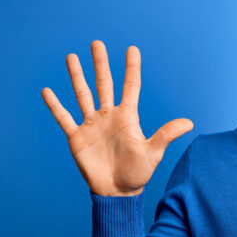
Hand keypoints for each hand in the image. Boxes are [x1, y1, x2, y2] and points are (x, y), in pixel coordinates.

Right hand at [41, 40, 192, 195]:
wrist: (117, 193)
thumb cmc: (137, 173)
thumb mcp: (153, 152)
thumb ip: (166, 135)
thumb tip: (189, 123)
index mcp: (128, 117)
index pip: (130, 87)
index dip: (131, 69)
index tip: (132, 49)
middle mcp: (109, 116)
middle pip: (104, 84)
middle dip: (100, 64)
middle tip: (97, 43)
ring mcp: (92, 125)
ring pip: (83, 95)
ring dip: (77, 76)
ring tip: (71, 57)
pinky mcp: (77, 137)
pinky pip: (64, 118)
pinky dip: (55, 105)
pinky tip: (47, 90)